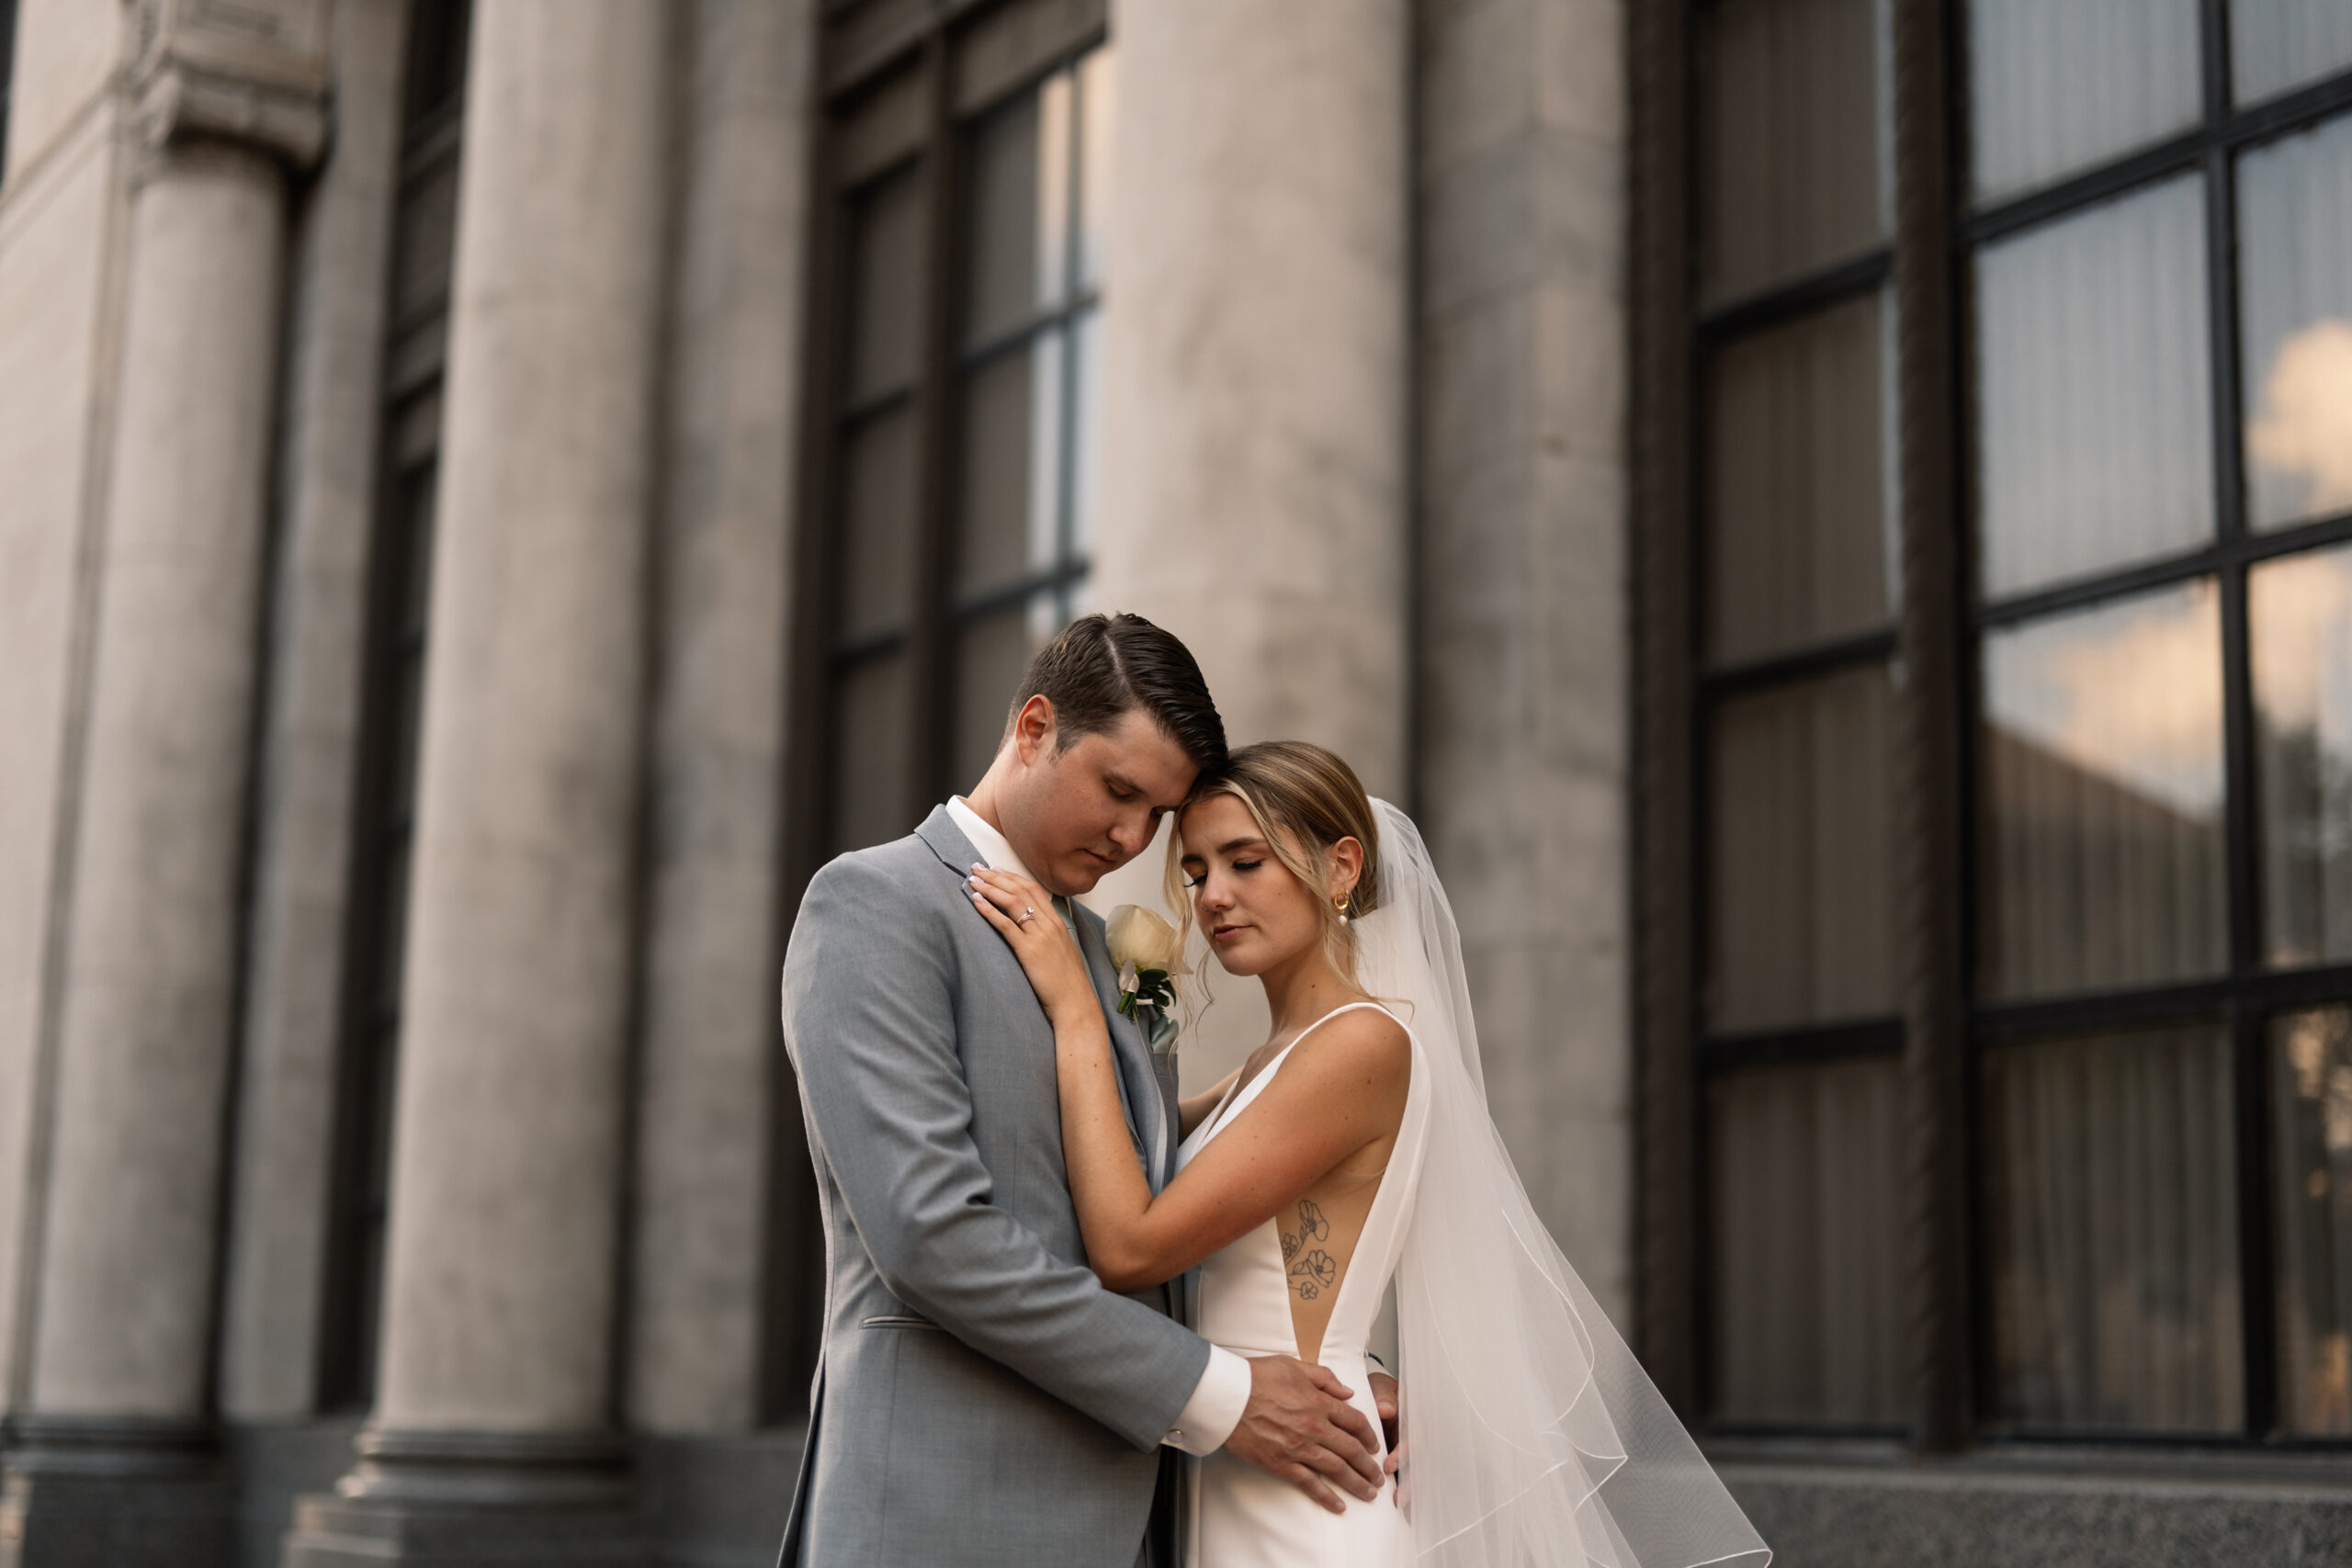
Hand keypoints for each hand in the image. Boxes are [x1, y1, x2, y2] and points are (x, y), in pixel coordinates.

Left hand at [965, 866, 1096, 1024]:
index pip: (1034, 889)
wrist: (1075, 1002)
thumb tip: (1036, 930)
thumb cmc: (1067, 982)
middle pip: (1020, 890)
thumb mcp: (1063, 951)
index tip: (996, 869)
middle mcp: (1049, 924)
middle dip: (996, 876)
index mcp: (1058, 923)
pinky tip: (976, 901)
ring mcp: (1040, 936)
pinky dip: (989, 910)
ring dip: (990, 888)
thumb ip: (1051, 936)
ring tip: (973, 879)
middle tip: (977, 867)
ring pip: (1012, 902)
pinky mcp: (1028, 951)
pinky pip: (1006, 924)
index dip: (1012, 877)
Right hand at [1223, 1356, 1382, 1515]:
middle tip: (1378, 1477)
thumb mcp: (1293, 1365)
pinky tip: (1339, 1506)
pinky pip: (1310, 1484)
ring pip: (1337, 1469)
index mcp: (1319, 1402)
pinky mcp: (1282, 1463)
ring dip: (1357, 1483)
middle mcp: (1314, 1427)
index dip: (1369, 1435)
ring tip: (1369, 1493)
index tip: (1375, 1446)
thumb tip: (1347, 1392)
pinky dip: (1327, 1497)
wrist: (1226, 1396)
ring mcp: (1299, 1447)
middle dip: (1369, 1466)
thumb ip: (1324, 1378)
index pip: (1355, 1421)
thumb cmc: (1255, 1377)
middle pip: (1352, 1450)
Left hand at [1368, 1371, 1407, 1513]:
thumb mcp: (1381, 1387)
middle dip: (1409, 1482)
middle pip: (1417, 1462)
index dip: (1402, 1454)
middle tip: (1397, 1500)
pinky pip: (1409, 1480)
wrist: (1378, 1395)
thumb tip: (1386, 1409)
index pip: (1411, 1438)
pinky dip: (1408, 1496)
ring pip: (1415, 1474)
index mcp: (1411, 1418)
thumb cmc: (1379, 1391)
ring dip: (1410, 1493)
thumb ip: (1384, 1397)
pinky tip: (1404, 1514)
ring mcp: (1411, 1451)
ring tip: (1400, 1510)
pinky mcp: (1406, 1462)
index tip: (1388, 1466)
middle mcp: (1415, 1437)